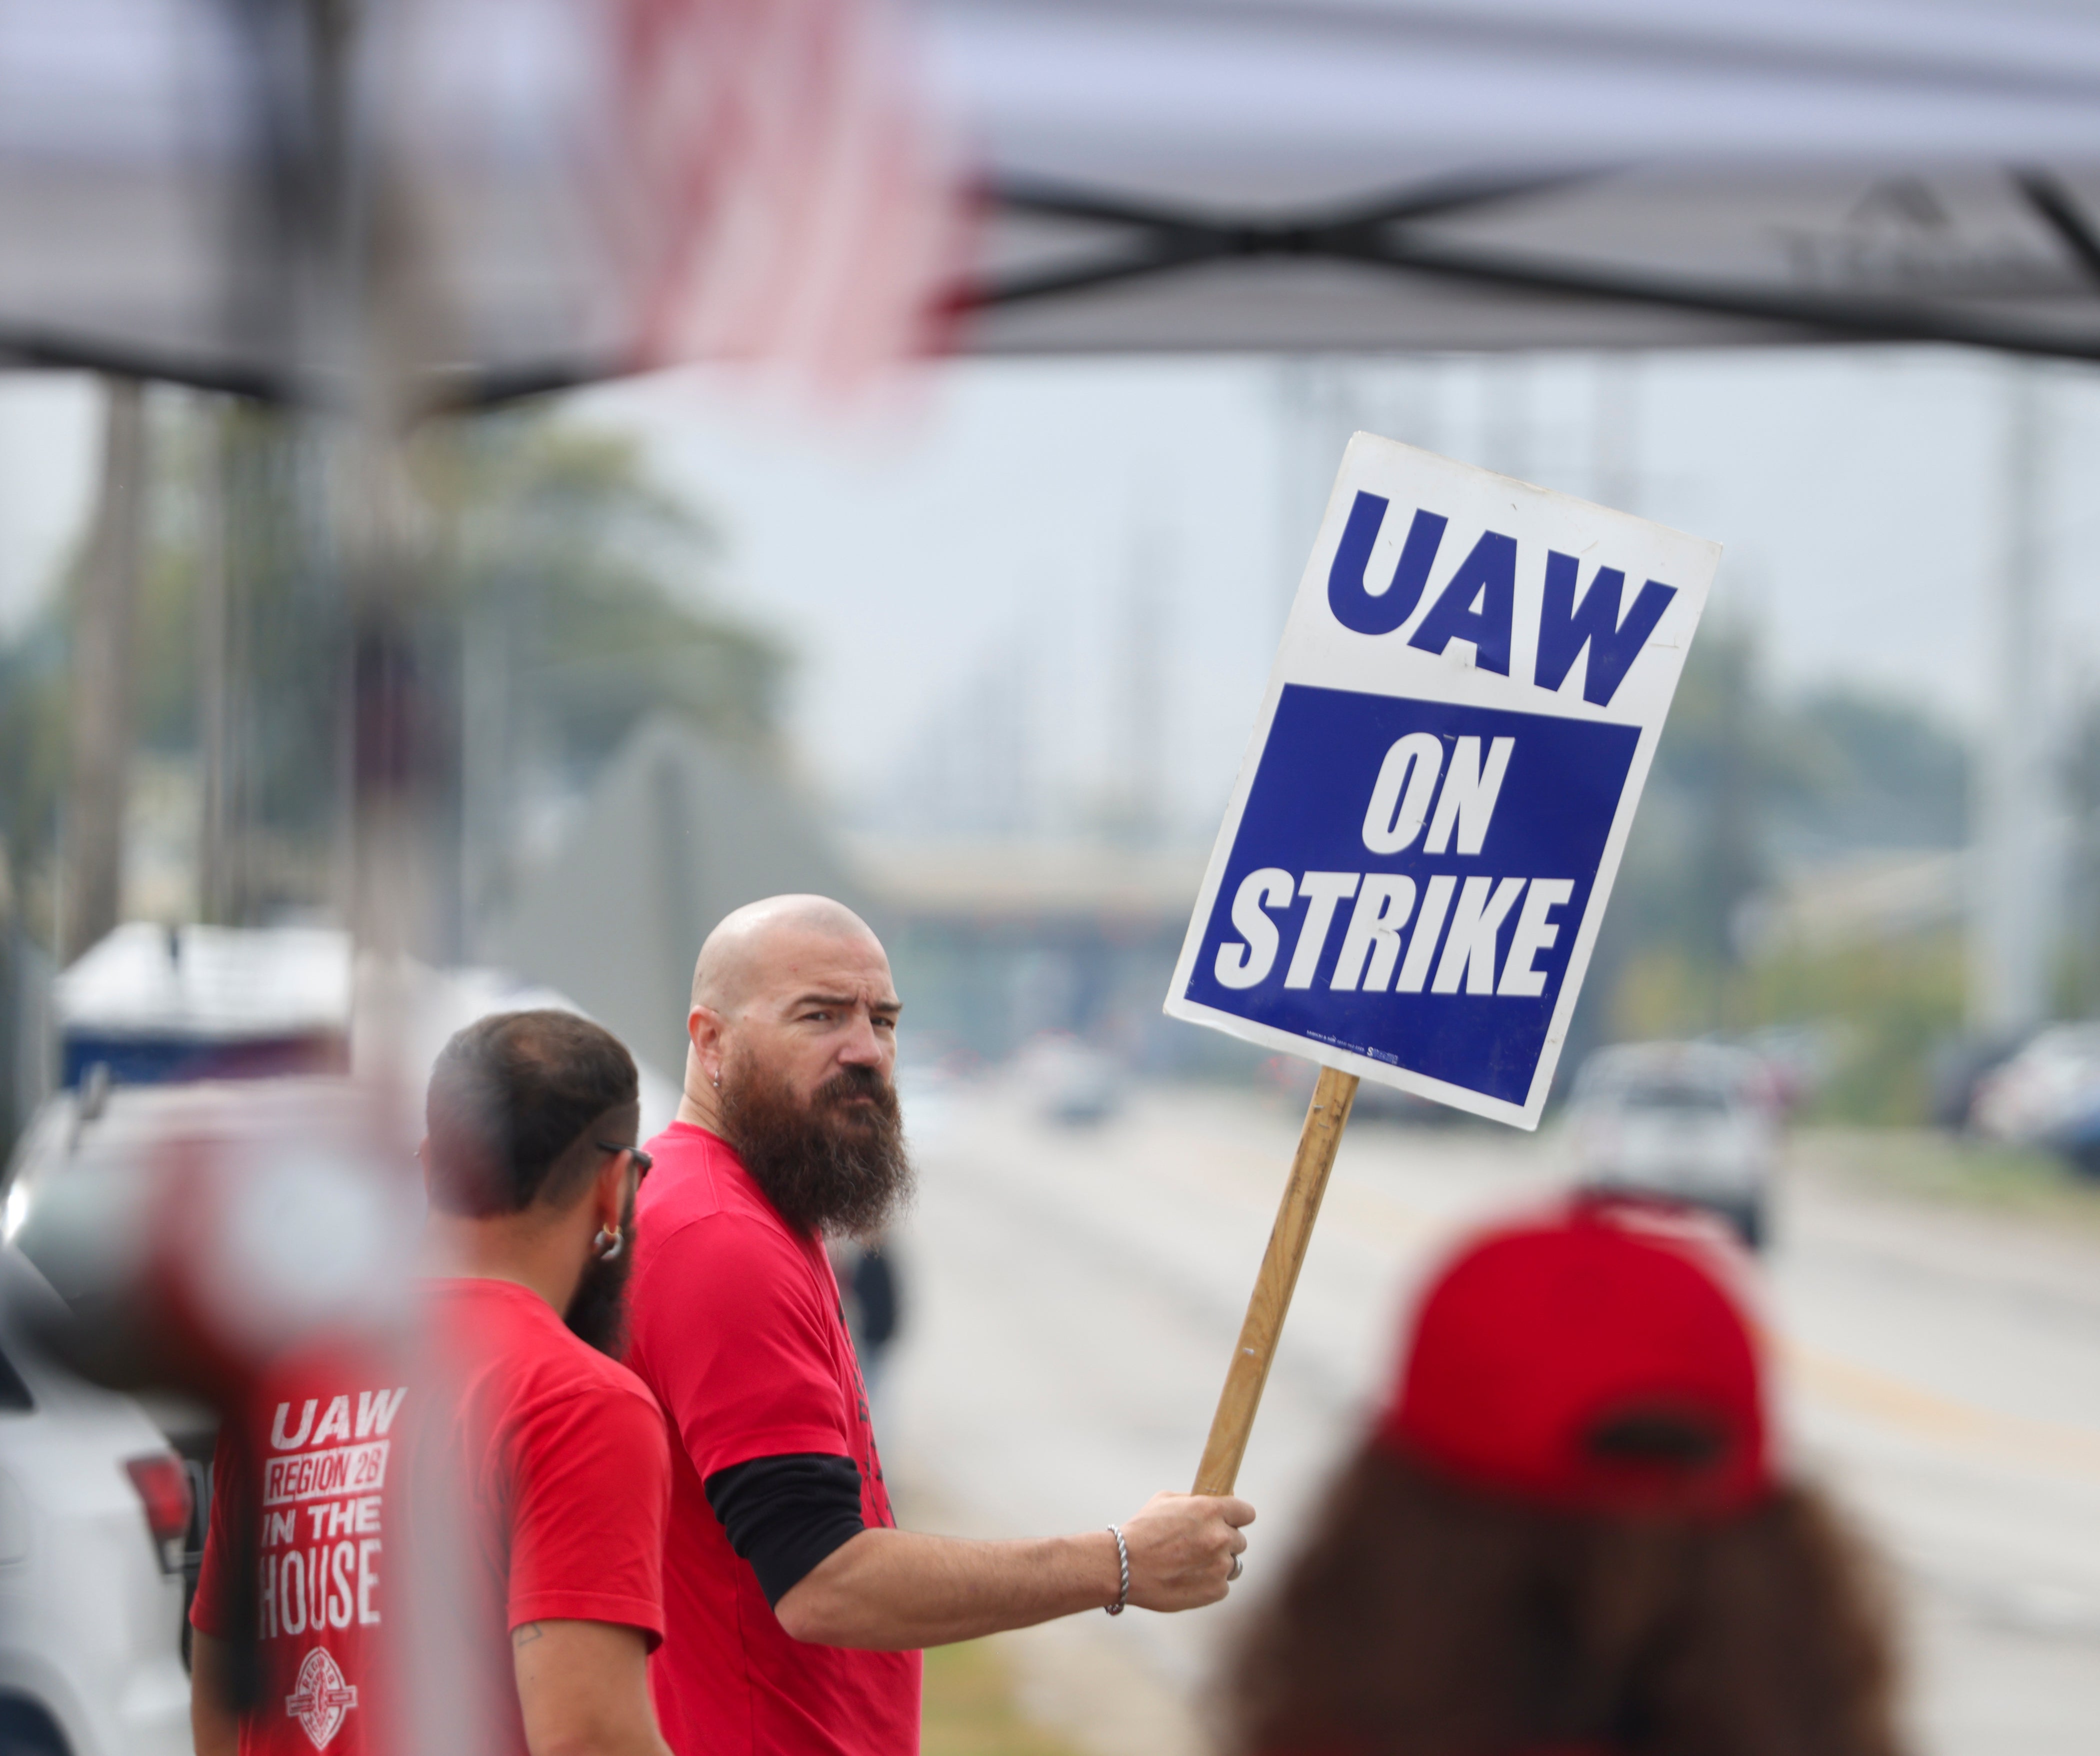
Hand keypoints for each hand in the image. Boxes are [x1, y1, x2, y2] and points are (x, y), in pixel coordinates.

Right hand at [1117, 1490, 1254, 1610]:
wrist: (1125, 1566)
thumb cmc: (1142, 1531)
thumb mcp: (1166, 1500)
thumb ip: (1196, 1500)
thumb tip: (1222, 1498)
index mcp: (1211, 1510)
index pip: (1246, 1512)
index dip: (1237, 1516)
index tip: (1230, 1521)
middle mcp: (1220, 1537)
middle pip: (1239, 1540)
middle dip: (1223, 1541)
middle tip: (1200, 1545)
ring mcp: (1220, 1565)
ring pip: (1232, 1563)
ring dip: (1218, 1563)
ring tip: (1192, 1564)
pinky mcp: (1215, 1590)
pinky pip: (1222, 1585)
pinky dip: (1209, 1583)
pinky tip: (1188, 1578)